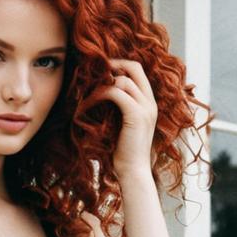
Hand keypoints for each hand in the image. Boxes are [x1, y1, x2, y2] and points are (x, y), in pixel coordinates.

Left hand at [94, 57, 157, 179]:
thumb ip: (117, 110)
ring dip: (100, 85)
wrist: (134, 173)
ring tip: (85, 97)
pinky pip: (115, 93)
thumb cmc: (124, 154)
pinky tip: (86, 106)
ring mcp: (146, 108)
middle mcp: (150, 102)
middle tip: (93, 71)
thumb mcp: (122, 126)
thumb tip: (100, 96)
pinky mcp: (136, 115)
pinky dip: (98, 95)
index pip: (138, 71)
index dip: (119, 66)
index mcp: (149, 104)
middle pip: (134, 67)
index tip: (101, 72)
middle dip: (113, 64)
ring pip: (122, 80)